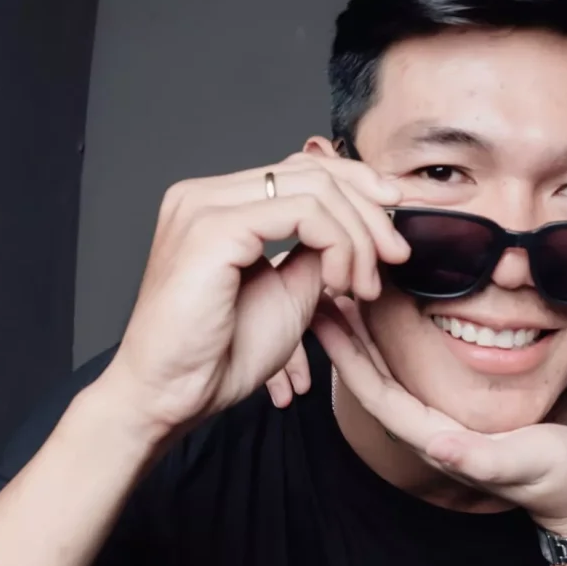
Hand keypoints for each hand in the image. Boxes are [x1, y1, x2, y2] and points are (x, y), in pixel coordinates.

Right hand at [97, 147, 407, 441]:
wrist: (171, 395)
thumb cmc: (217, 355)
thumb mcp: (287, 290)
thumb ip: (314, 249)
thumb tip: (354, 227)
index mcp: (215, 203)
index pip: (300, 169)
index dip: (358, 187)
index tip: (394, 225)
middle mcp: (204, 194)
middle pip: (313, 171)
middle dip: (369, 213)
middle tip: (395, 258)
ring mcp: (204, 206)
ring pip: (316, 189)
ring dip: (357, 238)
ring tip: (362, 288)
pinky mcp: (213, 229)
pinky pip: (305, 213)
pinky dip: (338, 245)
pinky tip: (337, 286)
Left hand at [312, 302, 566, 535]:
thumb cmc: (566, 481)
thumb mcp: (532, 464)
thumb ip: (486, 460)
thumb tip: (439, 446)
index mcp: (440, 443)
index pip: (379, 395)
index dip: (349, 356)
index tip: (325, 316)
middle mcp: (433, 435)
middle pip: (375, 383)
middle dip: (345, 339)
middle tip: (318, 291)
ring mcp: (446, 428)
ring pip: (392, 378)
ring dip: (366, 339)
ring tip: (345, 297)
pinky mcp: (463, 419)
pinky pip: (418, 377)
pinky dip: (398, 346)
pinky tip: (396, 324)